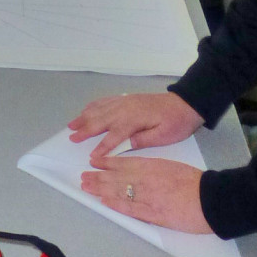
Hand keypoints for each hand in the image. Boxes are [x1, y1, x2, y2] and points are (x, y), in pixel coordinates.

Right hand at [69, 91, 203, 162]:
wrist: (185, 103)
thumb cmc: (177, 123)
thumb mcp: (164, 137)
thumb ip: (142, 140)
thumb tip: (123, 145)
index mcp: (134, 120)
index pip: (114, 136)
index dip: (102, 147)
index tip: (92, 157)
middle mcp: (125, 108)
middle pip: (100, 120)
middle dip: (85, 130)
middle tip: (72, 138)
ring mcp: (124, 101)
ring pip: (99, 109)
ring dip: (84, 117)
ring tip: (71, 125)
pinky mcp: (126, 98)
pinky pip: (104, 101)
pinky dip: (93, 106)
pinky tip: (86, 110)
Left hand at [80, 157, 211, 233]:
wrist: (213, 199)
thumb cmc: (195, 182)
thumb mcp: (172, 167)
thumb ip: (152, 168)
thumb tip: (136, 168)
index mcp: (152, 166)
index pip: (124, 163)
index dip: (106, 163)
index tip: (93, 162)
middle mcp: (147, 179)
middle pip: (117, 177)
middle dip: (98, 177)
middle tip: (83, 177)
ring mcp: (149, 197)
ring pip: (120, 191)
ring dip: (101, 189)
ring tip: (87, 188)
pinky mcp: (154, 214)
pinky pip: (131, 208)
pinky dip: (116, 205)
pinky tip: (105, 202)